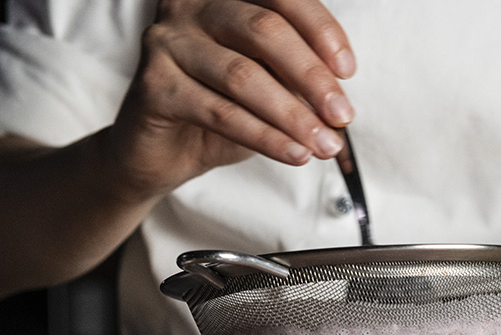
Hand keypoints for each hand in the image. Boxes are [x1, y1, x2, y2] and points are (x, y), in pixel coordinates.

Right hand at [107, 0, 356, 198]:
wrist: (160, 153)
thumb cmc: (217, 109)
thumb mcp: (266, 85)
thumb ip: (294, 76)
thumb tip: (337, 92)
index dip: (320, 30)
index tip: (347, 69)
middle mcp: (190, 6)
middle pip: (264, 30)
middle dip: (312, 76)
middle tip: (342, 114)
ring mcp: (166, 41)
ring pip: (243, 76)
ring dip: (293, 115)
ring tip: (324, 144)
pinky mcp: (153, 84)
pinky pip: (221, 112)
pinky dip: (266, 137)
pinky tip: (294, 154)